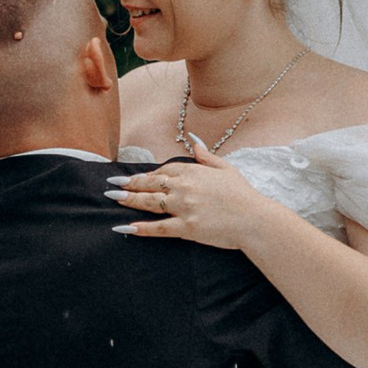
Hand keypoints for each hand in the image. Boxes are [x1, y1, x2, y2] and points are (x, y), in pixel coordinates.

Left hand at [107, 145, 273, 252]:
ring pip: (150, 203)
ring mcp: (184, 207)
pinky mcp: (187, 227)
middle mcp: (185, 187)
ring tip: (113, 198)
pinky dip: (141, 228)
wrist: (255, 219)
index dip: (149, 174)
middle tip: (112, 184)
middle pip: (151, 184)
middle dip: (130, 183)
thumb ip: (206, 154)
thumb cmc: (243, 194)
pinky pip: (159, 228)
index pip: (164, 170)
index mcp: (193, 171)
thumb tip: (193, 139)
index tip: (137, 177)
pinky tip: (125, 227)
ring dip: (129, 200)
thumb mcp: (226, 168)